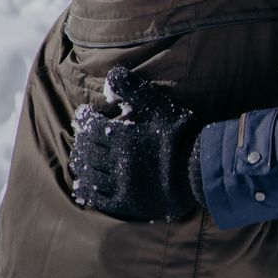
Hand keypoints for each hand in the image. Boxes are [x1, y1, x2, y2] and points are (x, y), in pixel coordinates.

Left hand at [69, 65, 203, 221]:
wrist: (198, 171)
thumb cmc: (180, 135)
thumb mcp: (159, 106)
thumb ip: (134, 90)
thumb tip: (112, 73)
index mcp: (124, 138)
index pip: (93, 128)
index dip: (85, 120)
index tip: (84, 114)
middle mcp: (118, 163)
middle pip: (89, 152)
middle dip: (81, 143)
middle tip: (80, 137)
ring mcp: (122, 185)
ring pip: (91, 176)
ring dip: (81, 166)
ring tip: (79, 160)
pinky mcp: (128, 203)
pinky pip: (100, 200)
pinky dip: (88, 192)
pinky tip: (83, 187)